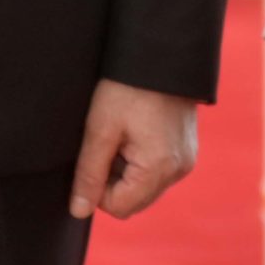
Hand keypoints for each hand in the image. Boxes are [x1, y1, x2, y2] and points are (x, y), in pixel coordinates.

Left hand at [69, 80, 197, 220]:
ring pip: (145, 186)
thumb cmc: (128, 87)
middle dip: (114, 179)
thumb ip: (89, 173)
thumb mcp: (100, 128)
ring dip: (127, 169)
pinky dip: (141, 159)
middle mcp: (178, 171)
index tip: (94, 155)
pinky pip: (157, 171)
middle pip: (134, 200)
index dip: (97, 188)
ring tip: (123, 132)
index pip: (119, 207)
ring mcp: (186, 160)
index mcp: (159, 168)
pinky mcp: (186, 150)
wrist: (162, 52)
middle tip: (108, 141)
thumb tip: (78, 211)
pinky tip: (136, 130)